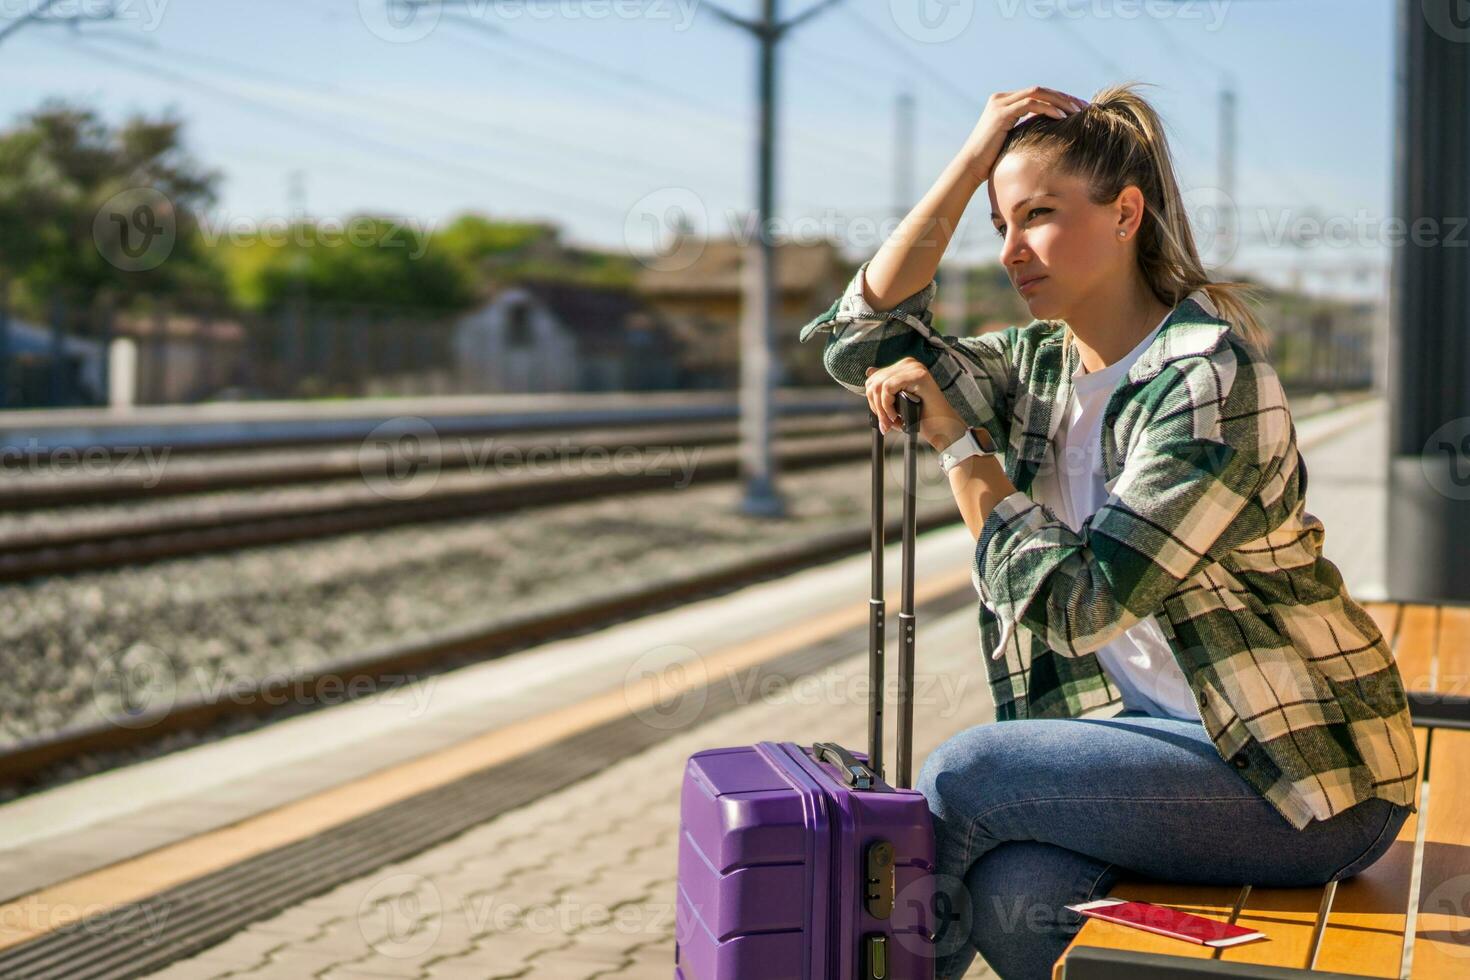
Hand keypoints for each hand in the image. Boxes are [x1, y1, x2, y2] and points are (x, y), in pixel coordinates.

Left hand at [863, 359, 965, 448]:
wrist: (941, 428)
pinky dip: (887, 405)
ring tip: (892, 422)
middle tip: (886, 424)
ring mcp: (914, 367)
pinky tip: (896, 416)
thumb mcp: (896, 400)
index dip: (872, 401)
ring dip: (882, 409)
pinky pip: (887, 388)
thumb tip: (869, 371)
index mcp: (903, 367)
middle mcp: (909, 363)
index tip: (883, 418)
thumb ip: (883, 387)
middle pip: (873, 382)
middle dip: (876, 407)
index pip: (873, 378)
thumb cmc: (921, 417)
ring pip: (878, 386)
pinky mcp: (917, 375)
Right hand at [959, 86, 1087, 184]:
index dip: (1060, 99)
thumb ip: (1027, 130)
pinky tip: (1062, 117)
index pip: (1037, 94)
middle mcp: (1001, 99)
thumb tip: (1050, 133)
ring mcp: (1000, 104)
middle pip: (1040, 90)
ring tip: (1077, 112)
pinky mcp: (1001, 113)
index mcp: (1004, 103)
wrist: (970, 168)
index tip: (1078, 109)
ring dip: (1060, 101)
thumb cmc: (991, 162)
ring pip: (1038, 93)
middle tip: (1084, 107)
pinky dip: (1049, 108)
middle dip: (1064, 97)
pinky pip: (1031, 104)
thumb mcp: (1013, 141)